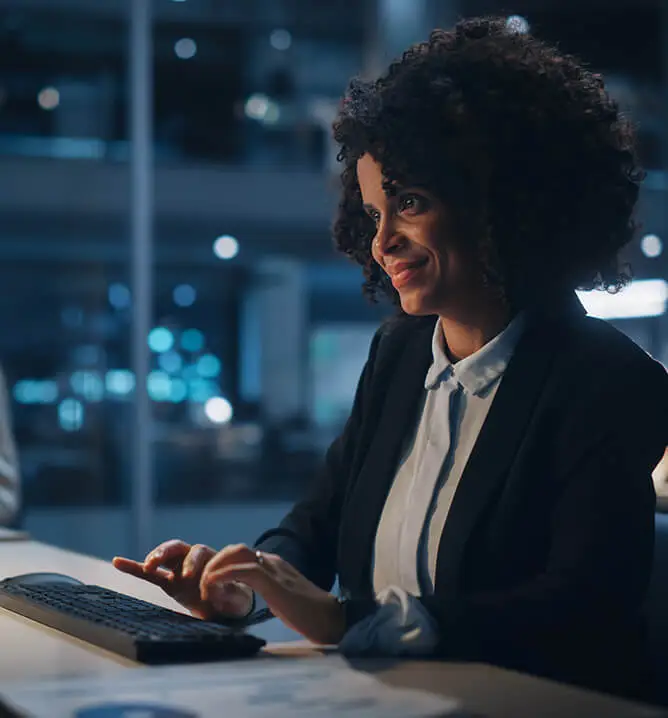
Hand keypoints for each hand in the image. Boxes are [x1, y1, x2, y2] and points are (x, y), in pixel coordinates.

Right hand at [112, 540, 252, 619]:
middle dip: (169, 552)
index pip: (200, 553)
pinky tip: (117, 562)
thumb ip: (228, 593)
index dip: (194, 563)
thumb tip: (216, 590)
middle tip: (161, 564)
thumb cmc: (236, 600)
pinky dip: (134, 567)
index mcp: (212, 560)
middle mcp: (194, 561)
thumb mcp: (236, 598)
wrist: (229, 608)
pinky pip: (149, 574)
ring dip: (155, 557)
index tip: (191, 578)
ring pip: (165, 555)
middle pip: (180, 548)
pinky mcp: (168, 583)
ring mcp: (179, 570)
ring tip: (148, 565)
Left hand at [200, 544, 345, 644]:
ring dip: (215, 568)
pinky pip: (244, 571)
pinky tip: (213, 588)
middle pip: (236, 549)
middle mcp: (273, 562)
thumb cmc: (308, 615)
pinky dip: (224, 575)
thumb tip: (248, 597)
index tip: (209, 586)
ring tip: (205, 588)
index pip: (241, 554)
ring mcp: (274, 570)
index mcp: (274, 565)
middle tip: (202, 585)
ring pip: (237, 554)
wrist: (330, 619)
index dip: (221, 565)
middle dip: (214, 562)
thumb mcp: (282, 598)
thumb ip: (268, 592)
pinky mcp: (274, 584)